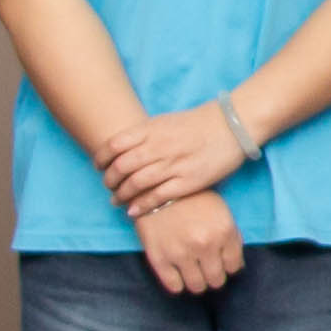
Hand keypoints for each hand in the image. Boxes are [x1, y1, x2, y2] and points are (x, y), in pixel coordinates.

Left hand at [92, 100, 246, 220]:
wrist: (232, 125)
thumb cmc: (197, 124)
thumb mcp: (166, 121)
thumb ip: (144, 134)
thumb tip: (121, 148)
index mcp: (152, 129)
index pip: (115, 145)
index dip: (101, 158)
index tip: (98, 166)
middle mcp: (160, 146)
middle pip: (122, 166)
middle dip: (109, 179)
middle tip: (108, 186)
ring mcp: (174, 164)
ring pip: (136, 183)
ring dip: (121, 194)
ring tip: (117, 200)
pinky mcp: (188, 181)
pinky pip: (157, 196)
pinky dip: (141, 205)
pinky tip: (133, 210)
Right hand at [135, 185, 245, 297]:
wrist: (156, 188)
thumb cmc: (192, 198)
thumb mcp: (220, 210)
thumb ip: (231, 236)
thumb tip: (236, 264)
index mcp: (223, 231)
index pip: (234, 267)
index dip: (228, 265)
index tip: (221, 261)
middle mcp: (204, 245)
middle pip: (216, 280)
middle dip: (213, 275)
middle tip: (206, 266)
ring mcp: (181, 253)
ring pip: (197, 287)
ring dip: (197, 281)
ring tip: (193, 270)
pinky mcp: (159, 258)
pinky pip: (174, 287)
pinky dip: (177, 283)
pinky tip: (177, 272)